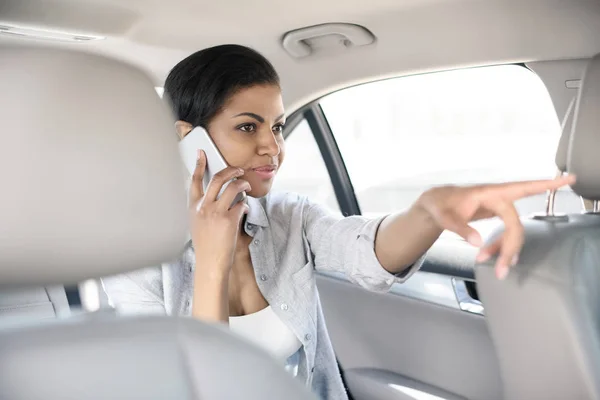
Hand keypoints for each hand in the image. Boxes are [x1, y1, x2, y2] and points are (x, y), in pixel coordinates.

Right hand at [189, 150, 249, 273]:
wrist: (210, 263)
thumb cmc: (206, 245)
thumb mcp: (197, 223)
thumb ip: (203, 208)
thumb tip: (217, 195)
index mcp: (193, 207)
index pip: (193, 180)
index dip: (197, 164)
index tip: (201, 153)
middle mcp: (203, 206)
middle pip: (217, 178)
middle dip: (230, 170)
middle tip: (238, 169)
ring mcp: (216, 212)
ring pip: (233, 187)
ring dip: (243, 184)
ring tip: (246, 186)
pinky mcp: (229, 219)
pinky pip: (242, 204)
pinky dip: (246, 205)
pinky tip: (245, 210)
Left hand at [417, 175, 575, 278]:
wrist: (435, 205)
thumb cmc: (439, 205)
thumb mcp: (443, 217)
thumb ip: (459, 228)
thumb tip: (477, 242)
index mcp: (489, 193)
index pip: (522, 190)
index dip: (546, 185)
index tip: (569, 179)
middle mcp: (498, 199)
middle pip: (515, 224)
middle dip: (511, 246)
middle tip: (503, 269)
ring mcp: (498, 208)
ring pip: (512, 231)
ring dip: (505, 249)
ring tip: (489, 265)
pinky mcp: (496, 216)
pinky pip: (506, 233)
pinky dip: (500, 247)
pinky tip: (489, 256)